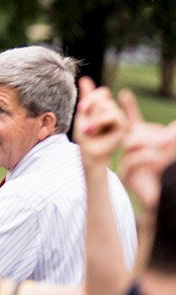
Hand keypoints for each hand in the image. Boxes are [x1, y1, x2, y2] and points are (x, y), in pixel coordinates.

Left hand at [74, 77, 127, 166]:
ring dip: (94, 118)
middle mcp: (114, 111)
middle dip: (91, 108)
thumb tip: (85, 78)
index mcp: (105, 107)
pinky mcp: (124, 127)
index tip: (80, 108)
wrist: (89, 153)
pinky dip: (101, 122)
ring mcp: (120, 119)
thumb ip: (87, 98)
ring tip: (86, 130)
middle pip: (105, 98)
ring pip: (109, 106)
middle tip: (83, 124)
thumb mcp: (83, 114)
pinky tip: (94, 131)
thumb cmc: (86, 136)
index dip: (92, 96)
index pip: (104, 92)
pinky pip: (114, 116)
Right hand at [118, 87, 175, 212]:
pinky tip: (159, 160)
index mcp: (141, 144)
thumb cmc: (167, 177)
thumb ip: (170, 140)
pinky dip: (148, 157)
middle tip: (170, 137)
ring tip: (166, 147)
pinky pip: (133, 159)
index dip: (129, 107)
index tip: (124, 94)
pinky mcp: (127, 175)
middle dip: (150, 132)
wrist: (165, 200)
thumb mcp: (170, 155)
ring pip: (131, 143)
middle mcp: (131, 151)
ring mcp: (127, 162)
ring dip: (150, 143)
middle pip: (132, 132)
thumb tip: (175, 124)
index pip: (132, 122)